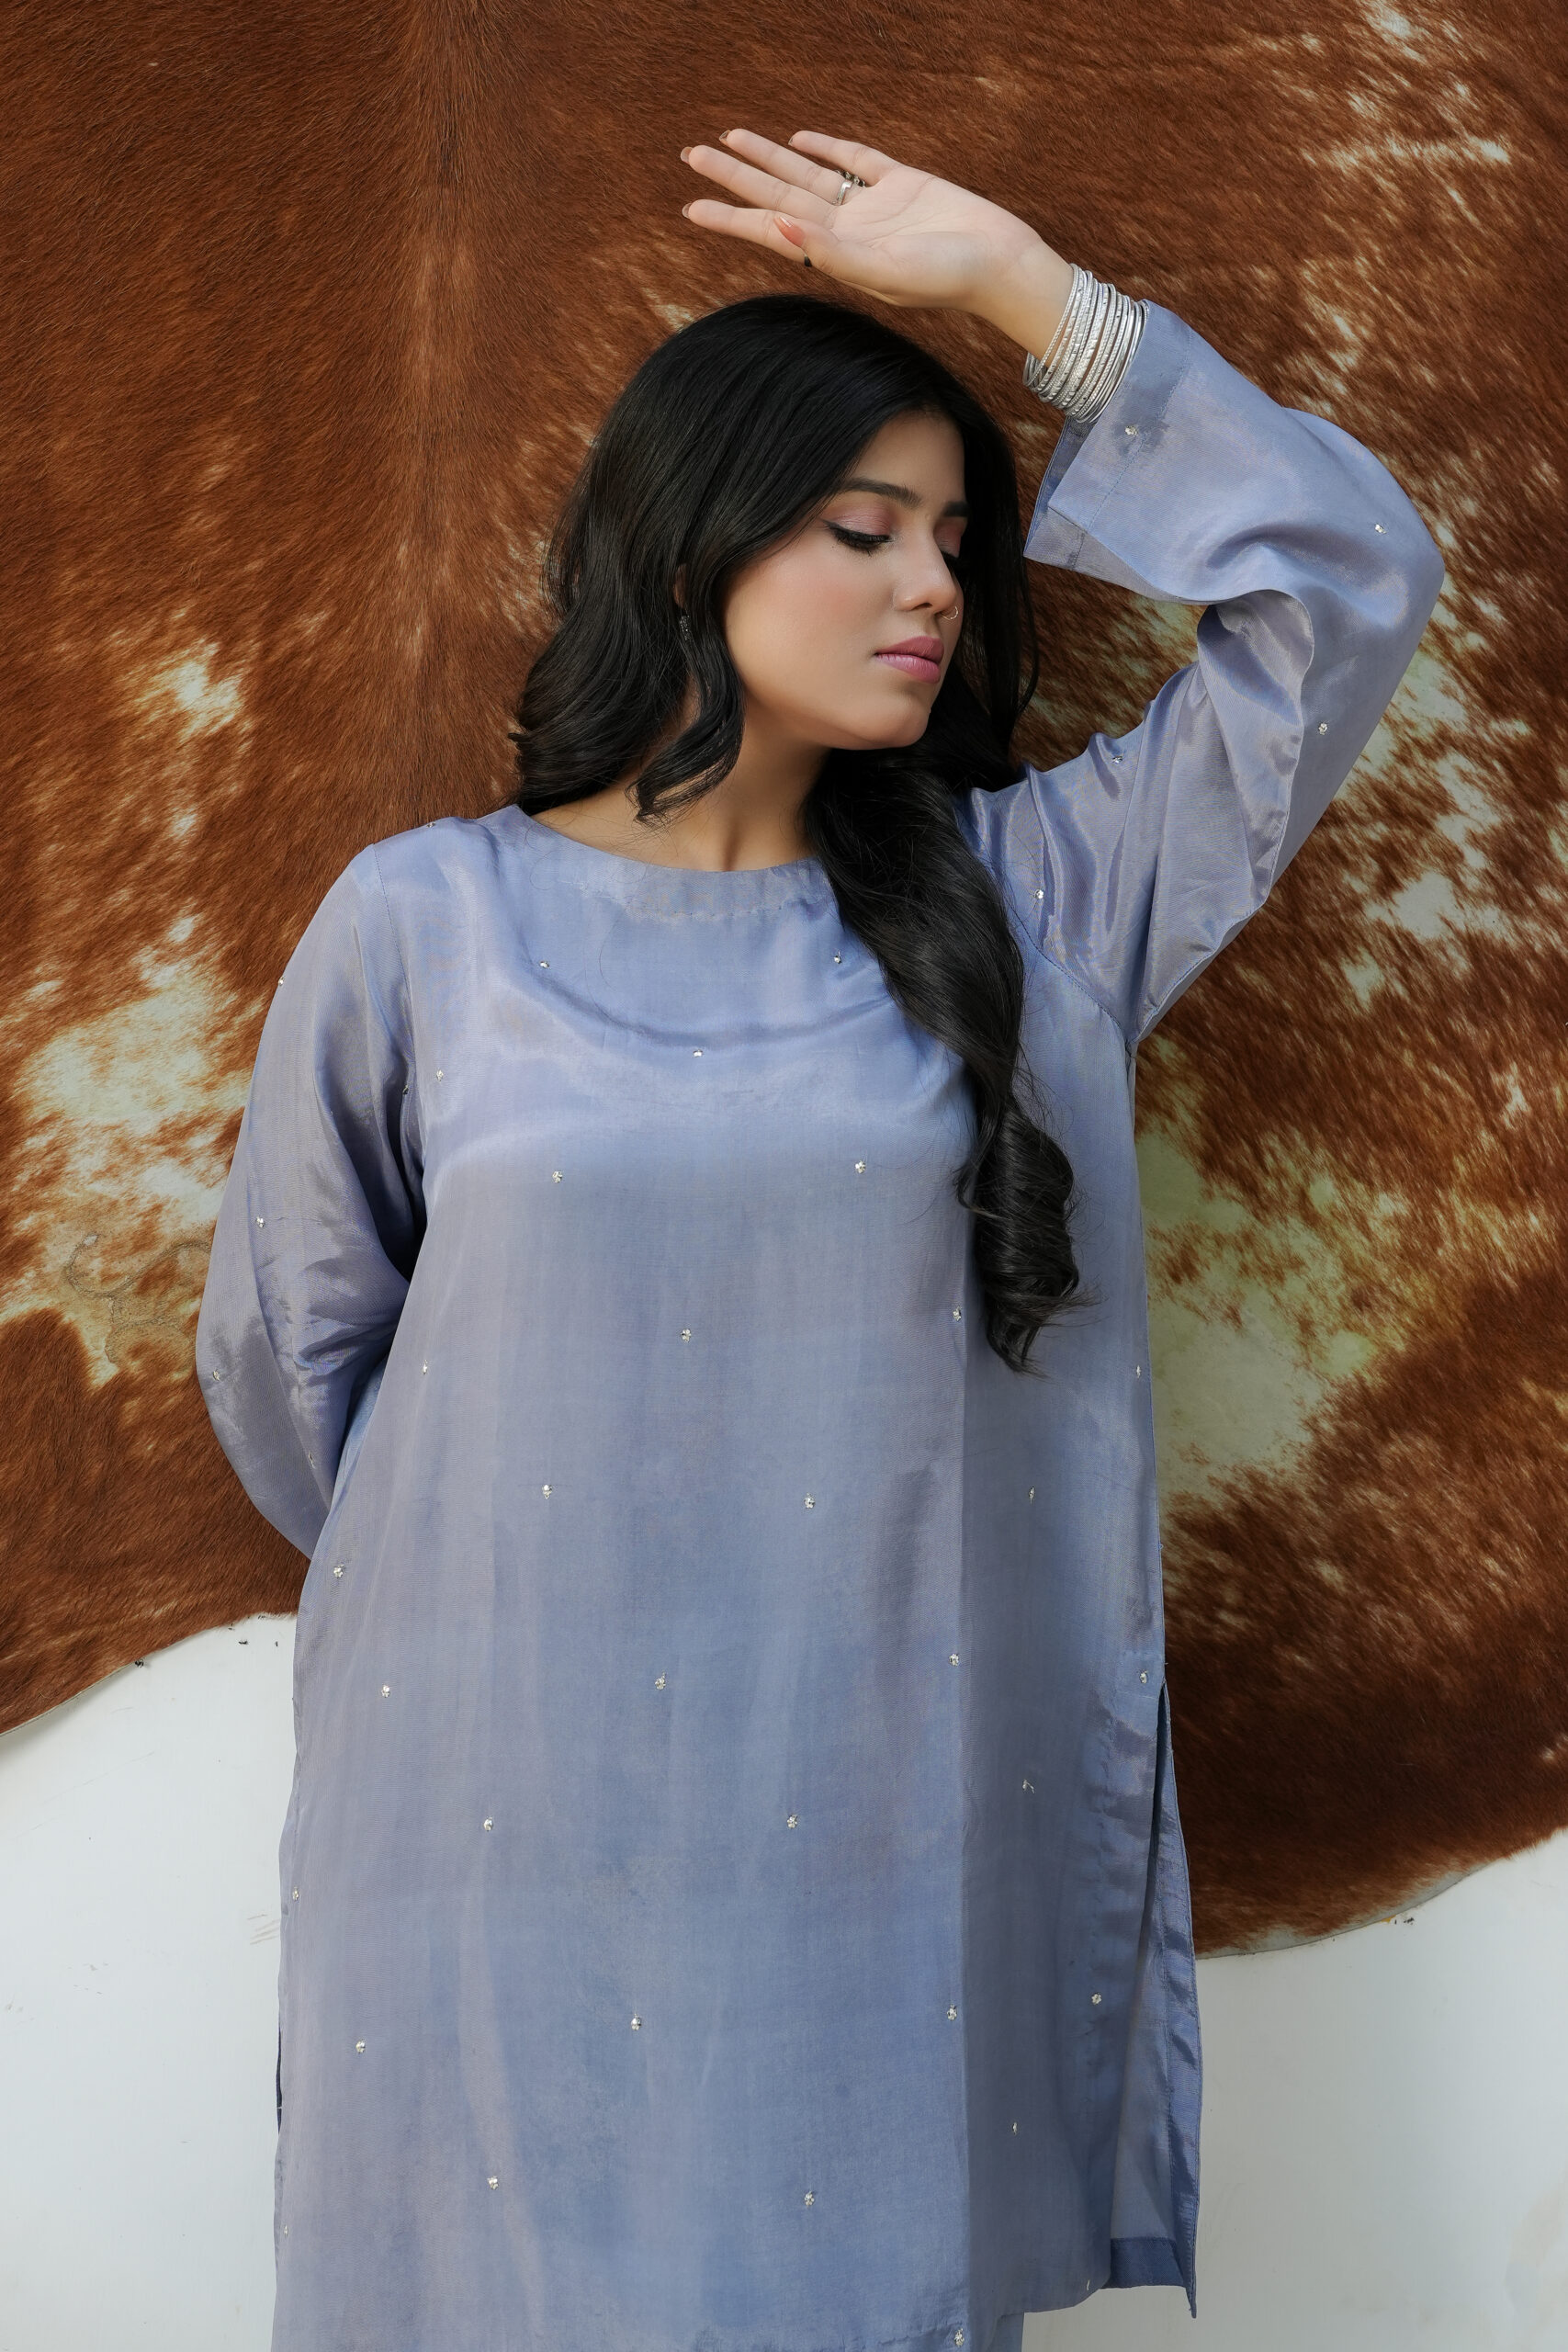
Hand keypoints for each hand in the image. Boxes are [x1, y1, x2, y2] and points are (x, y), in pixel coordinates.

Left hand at [679, 127, 1075, 360]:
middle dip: (736, 175)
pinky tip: (802, 138)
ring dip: (770, 156)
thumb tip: (778, 226)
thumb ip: (830, 251)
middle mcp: (847, 230)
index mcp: (836, 253)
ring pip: (808, 173)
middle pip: (778, 195)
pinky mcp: (904, 183)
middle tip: (693, 155)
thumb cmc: (946, 279)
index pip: (769, 231)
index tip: (690, 208)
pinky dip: (829, 147)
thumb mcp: (883, 271)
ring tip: (731, 138)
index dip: (730, 218)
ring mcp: (873, 206)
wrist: (1002, 265)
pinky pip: (856, 161)